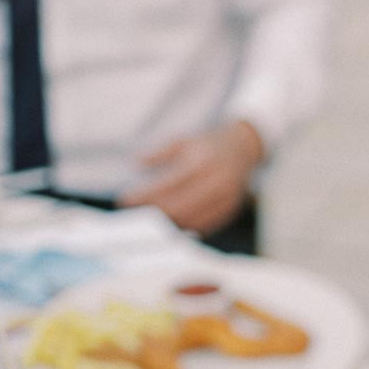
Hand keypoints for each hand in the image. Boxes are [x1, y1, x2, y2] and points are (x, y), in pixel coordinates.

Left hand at [120, 121, 265, 236]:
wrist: (243, 147)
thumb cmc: (207, 144)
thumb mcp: (182, 140)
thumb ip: (159, 153)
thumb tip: (135, 164)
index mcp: (199, 162)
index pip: (165, 185)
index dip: (143, 195)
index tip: (124, 199)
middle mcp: (214, 181)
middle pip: (177, 207)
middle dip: (153, 213)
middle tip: (134, 215)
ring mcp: (224, 198)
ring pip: (190, 220)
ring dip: (167, 224)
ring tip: (149, 222)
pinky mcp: (229, 209)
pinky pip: (204, 225)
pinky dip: (185, 228)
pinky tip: (170, 225)